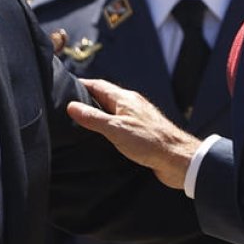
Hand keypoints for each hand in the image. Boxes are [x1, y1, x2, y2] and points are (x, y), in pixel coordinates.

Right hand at [67, 78, 202, 189]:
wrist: (178, 159)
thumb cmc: (150, 141)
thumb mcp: (116, 129)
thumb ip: (93, 118)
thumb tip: (71, 106)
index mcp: (125, 99)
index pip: (98, 85)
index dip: (81, 85)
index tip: (65, 87)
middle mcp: (132, 105)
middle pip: (105, 97)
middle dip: (88, 99)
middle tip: (69, 105)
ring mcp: (138, 118)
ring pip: (113, 111)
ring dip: (98, 113)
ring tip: (81, 121)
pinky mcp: (142, 133)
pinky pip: (120, 124)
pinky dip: (108, 126)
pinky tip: (103, 137)